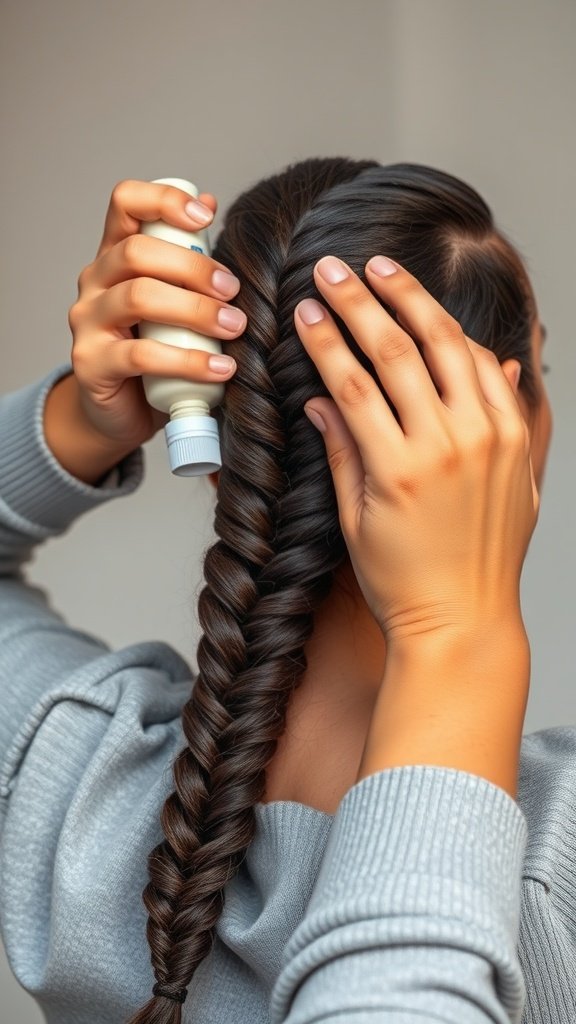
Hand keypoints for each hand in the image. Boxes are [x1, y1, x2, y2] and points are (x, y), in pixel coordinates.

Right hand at [66, 179, 242, 450]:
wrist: (121, 411)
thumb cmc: (154, 349)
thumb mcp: (173, 299)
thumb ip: (186, 256)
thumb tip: (210, 202)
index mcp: (115, 255)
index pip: (125, 202)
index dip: (164, 201)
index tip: (205, 218)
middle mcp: (95, 282)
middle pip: (136, 251)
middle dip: (192, 267)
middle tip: (233, 290)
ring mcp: (88, 322)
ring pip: (138, 298)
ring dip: (196, 311)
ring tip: (235, 327)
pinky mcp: (92, 364)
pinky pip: (141, 355)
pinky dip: (188, 361)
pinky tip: (221, 369)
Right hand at [295, 255, 538, 645]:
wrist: (465, 617)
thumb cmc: (402, 580)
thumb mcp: (354, 519)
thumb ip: (340, 451)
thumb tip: (319, 399)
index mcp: (399, 469)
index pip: (353, 382)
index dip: (325, 340)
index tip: (306, 309)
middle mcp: (449, 447)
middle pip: (399, 351)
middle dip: (361, 301)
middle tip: (335, 268)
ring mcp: (490, 442)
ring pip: (452, 348)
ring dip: (416, 303)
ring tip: (386, 272)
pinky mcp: (516, 445)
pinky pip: (494, 374)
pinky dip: (467, 344)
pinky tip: (440, 324)